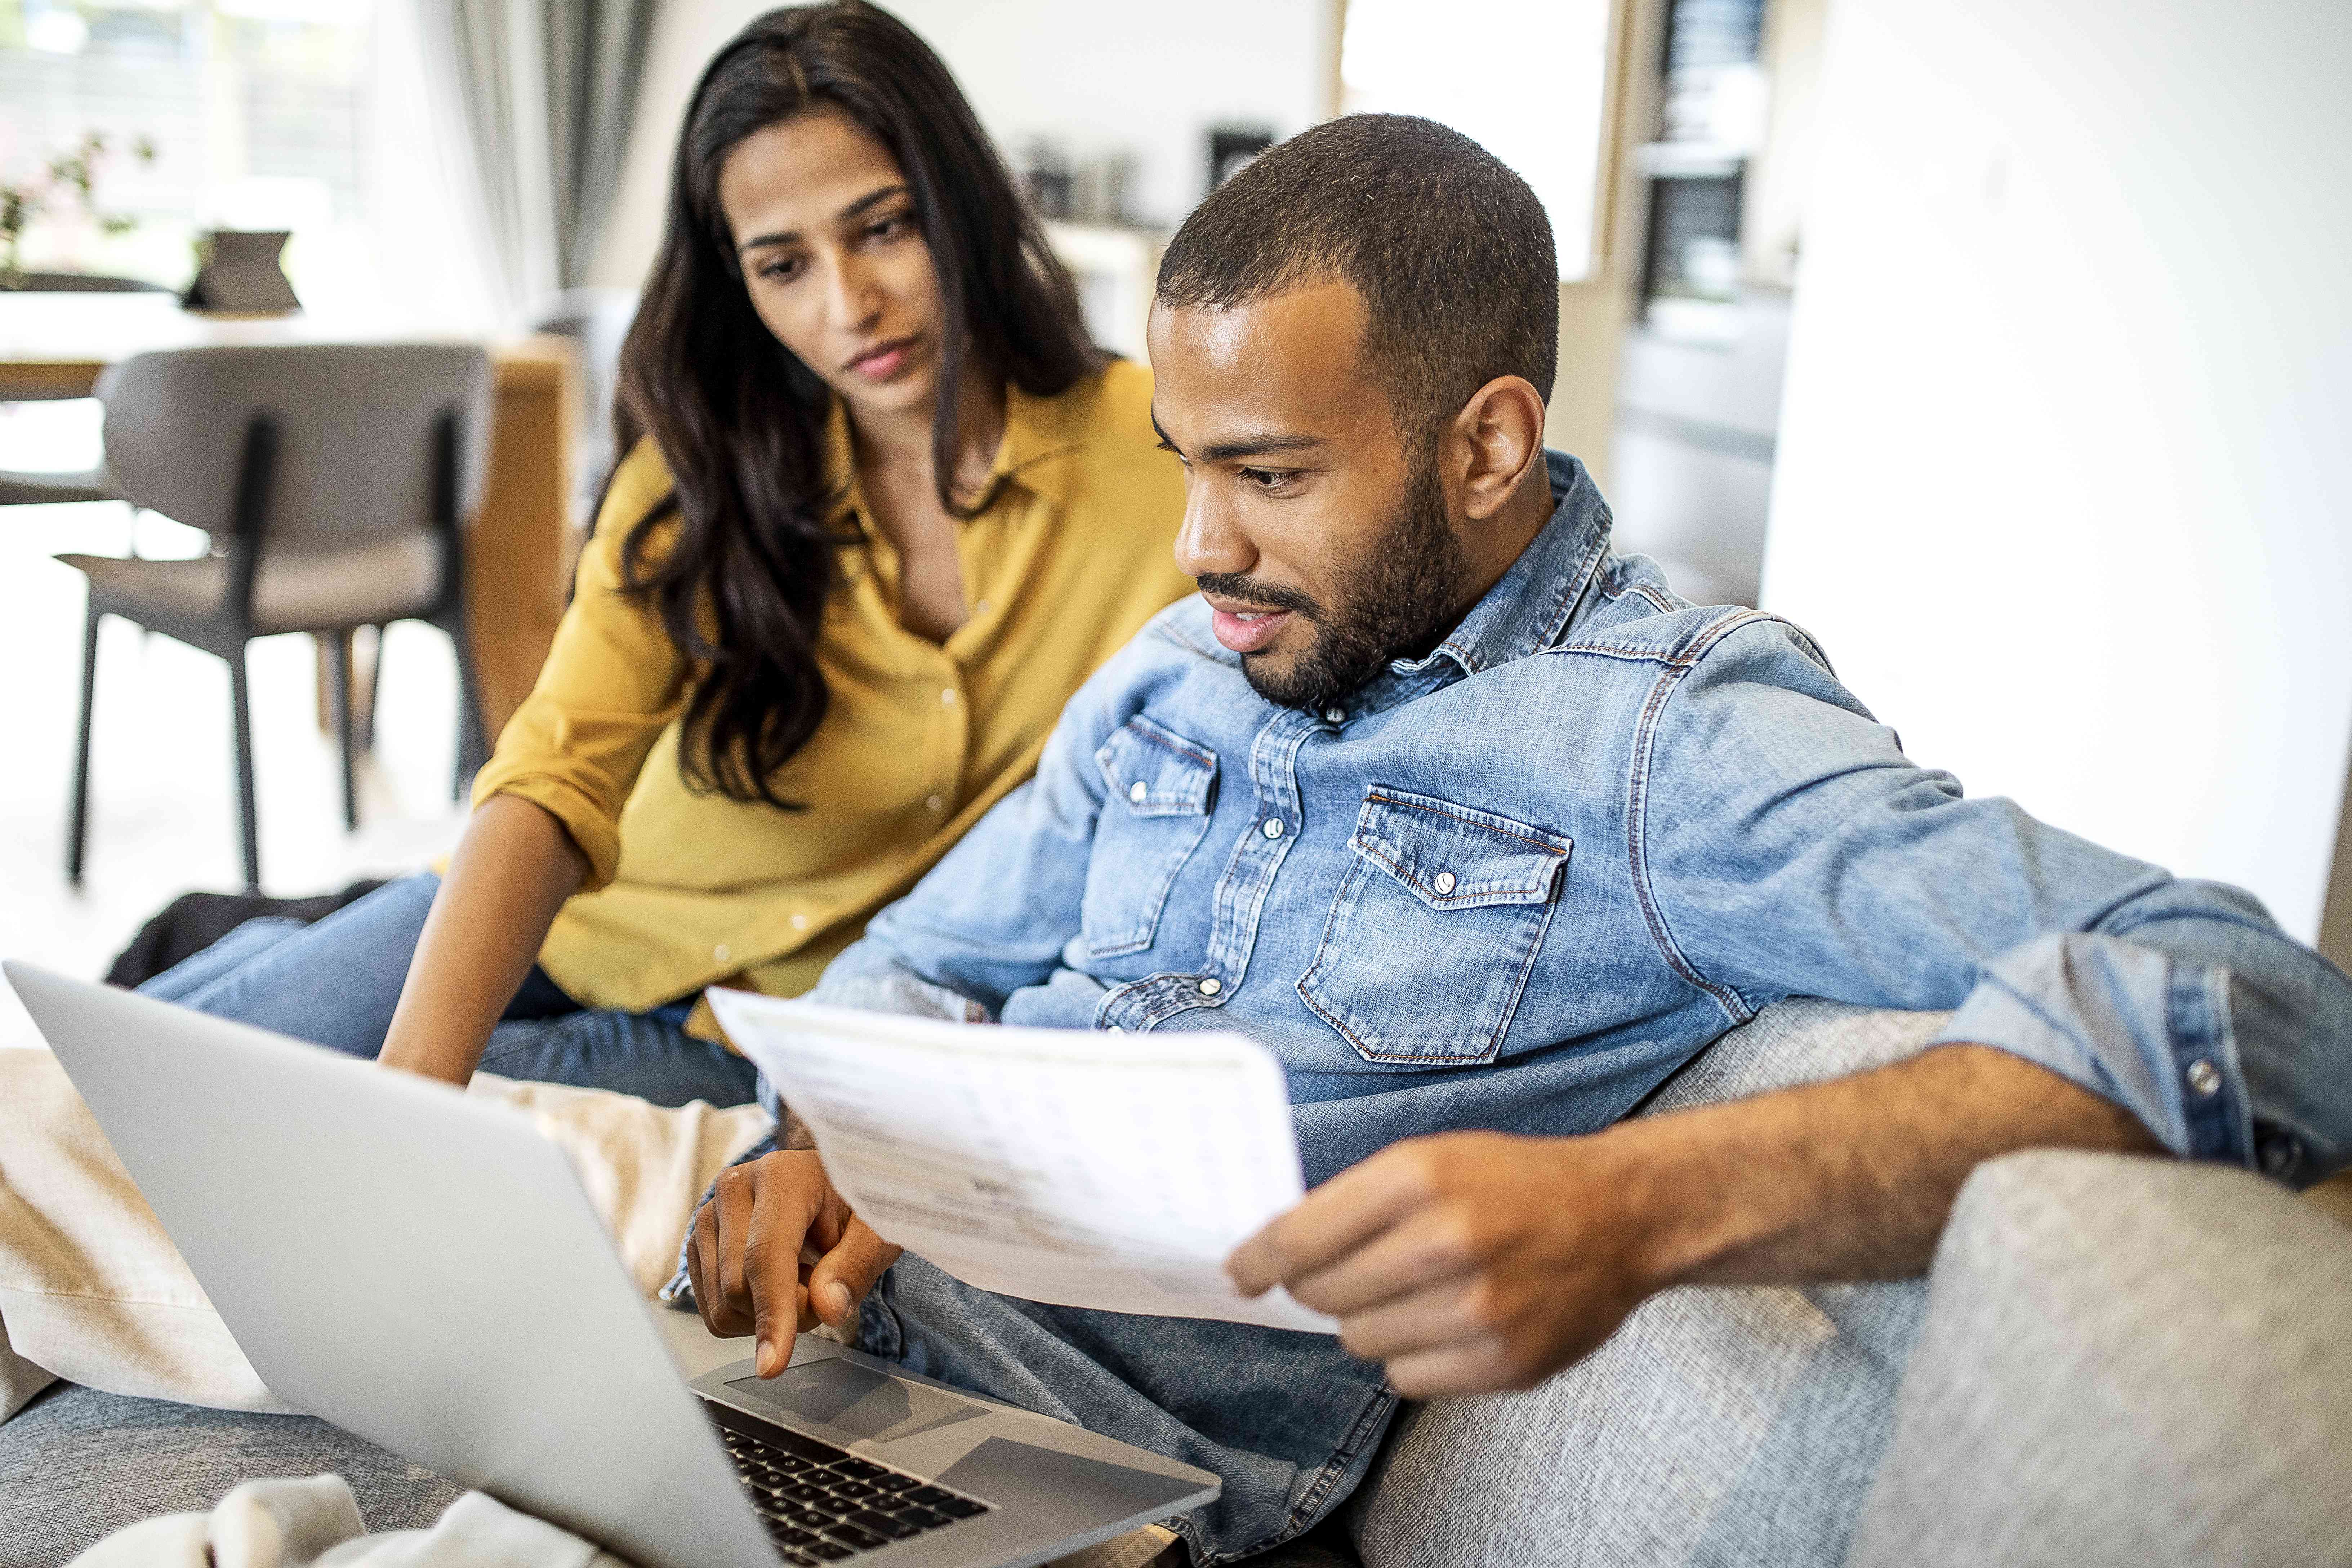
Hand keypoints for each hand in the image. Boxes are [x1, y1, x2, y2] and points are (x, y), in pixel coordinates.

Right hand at [685, 1150, 901, 1377]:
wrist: (830, 1184)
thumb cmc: (855, 1202)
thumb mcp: (878, 1229)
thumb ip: (857, 1265)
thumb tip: (827, 1307)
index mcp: (781, 1175)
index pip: (766, 1256)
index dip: (771, 1313)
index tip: (773, 1365)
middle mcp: (733, 1188)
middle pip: (738, 1287)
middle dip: (787, 1311)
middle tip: (826, 1286)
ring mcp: (708, 1215)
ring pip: (721, 1304)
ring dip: (767, 1312)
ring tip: (802, 1275)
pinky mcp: (698, 1243)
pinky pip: (713, 1309)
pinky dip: (750, 1312)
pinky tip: (775, 1281)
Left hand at [1225, 1129, 1655, 1397]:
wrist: (1619, 1216)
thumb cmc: (1513, 1183)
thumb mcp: (1431, 1158)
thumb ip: (1353, 1202)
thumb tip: (1276, 1255)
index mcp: (1418, 1177)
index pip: (1299, 1238)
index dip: (1258, 1260)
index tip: (1241, 1272)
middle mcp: (1445, 1241)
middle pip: (1323, 1295)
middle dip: (1323, 1287)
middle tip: (1354, 1272)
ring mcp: (1477, 1309)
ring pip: (1361, 1341)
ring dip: (1373, 1321)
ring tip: (1419, 1291)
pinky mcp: (1502, 1362)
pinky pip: (1406, 1379)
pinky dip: (1414, 1355)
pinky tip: (1447, 1322)